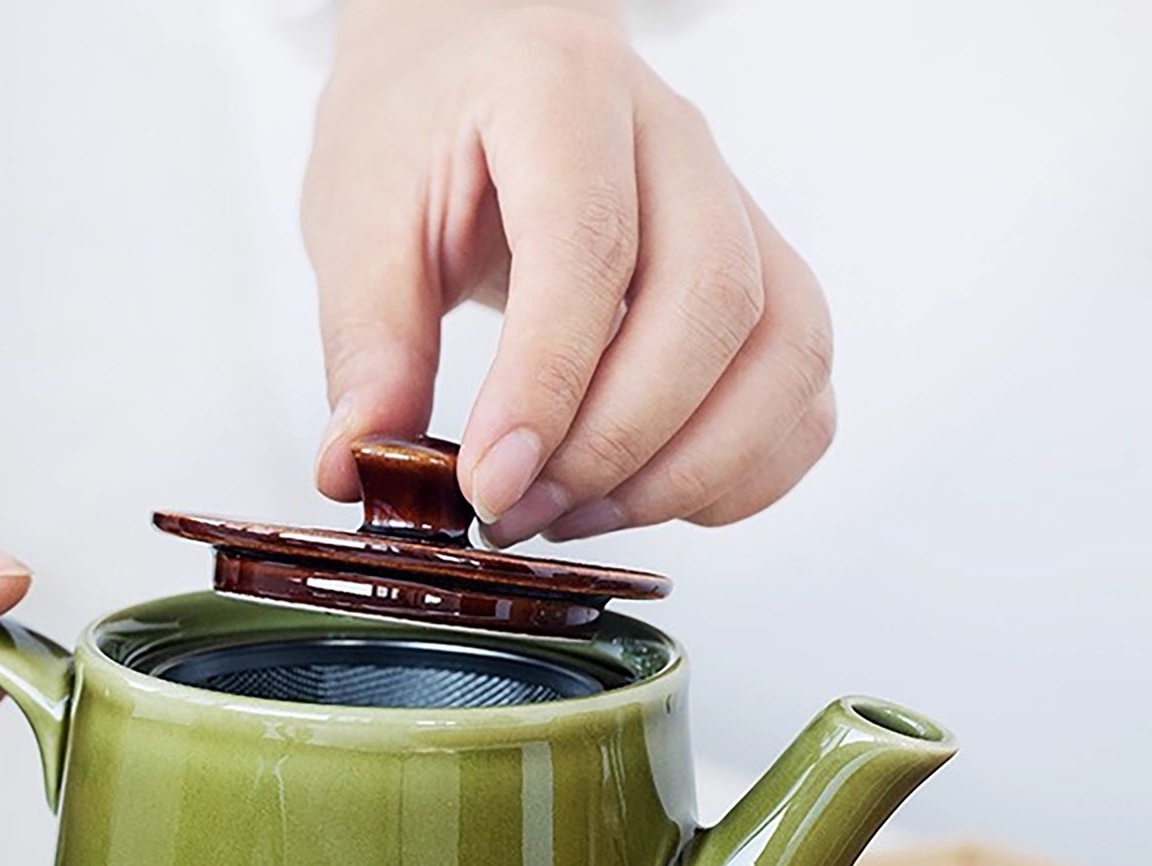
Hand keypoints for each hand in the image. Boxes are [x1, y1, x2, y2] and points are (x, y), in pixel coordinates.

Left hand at [304, 0, 834, 542]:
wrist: (474, 58)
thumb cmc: (420, 126)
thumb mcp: (357, 217)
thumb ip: (367, 342)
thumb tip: (354, 469)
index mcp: (561, 91)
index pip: (588, 248)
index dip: (547, 385)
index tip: (488, 483)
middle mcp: (675, 141)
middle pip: (714, 300)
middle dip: (619, 442)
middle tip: (522, 510)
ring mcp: (736, 207)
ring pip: (787, 346)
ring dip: (695, 467)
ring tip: (581, 515)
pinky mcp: (760, 275)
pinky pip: (804, 385)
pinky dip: (749, 468)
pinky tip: (655, 497)